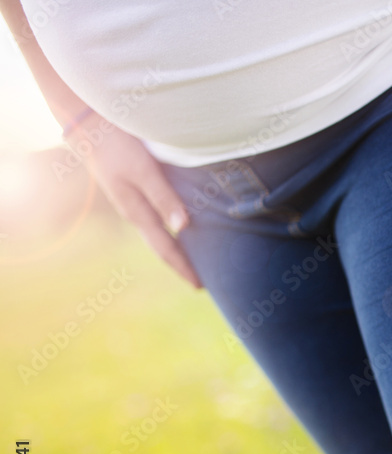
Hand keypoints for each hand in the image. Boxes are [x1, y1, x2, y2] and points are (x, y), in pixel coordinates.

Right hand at [69, 114, 202, 287]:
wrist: (88, 127)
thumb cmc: (119, 147)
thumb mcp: (144, 170)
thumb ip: (164, 197)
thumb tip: (184, 227)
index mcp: (136, 213)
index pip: (166, 249)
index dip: (183, 267)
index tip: (200, 286)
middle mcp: (133, 213)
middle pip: (161, 247)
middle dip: (180, 265)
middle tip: (201, 283)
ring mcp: (130, 204)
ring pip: (157, 236)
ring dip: (175, 250)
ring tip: (193, 262)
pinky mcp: (131, 193)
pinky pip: (153, 221)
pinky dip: (168, 233)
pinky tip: (177, 231)